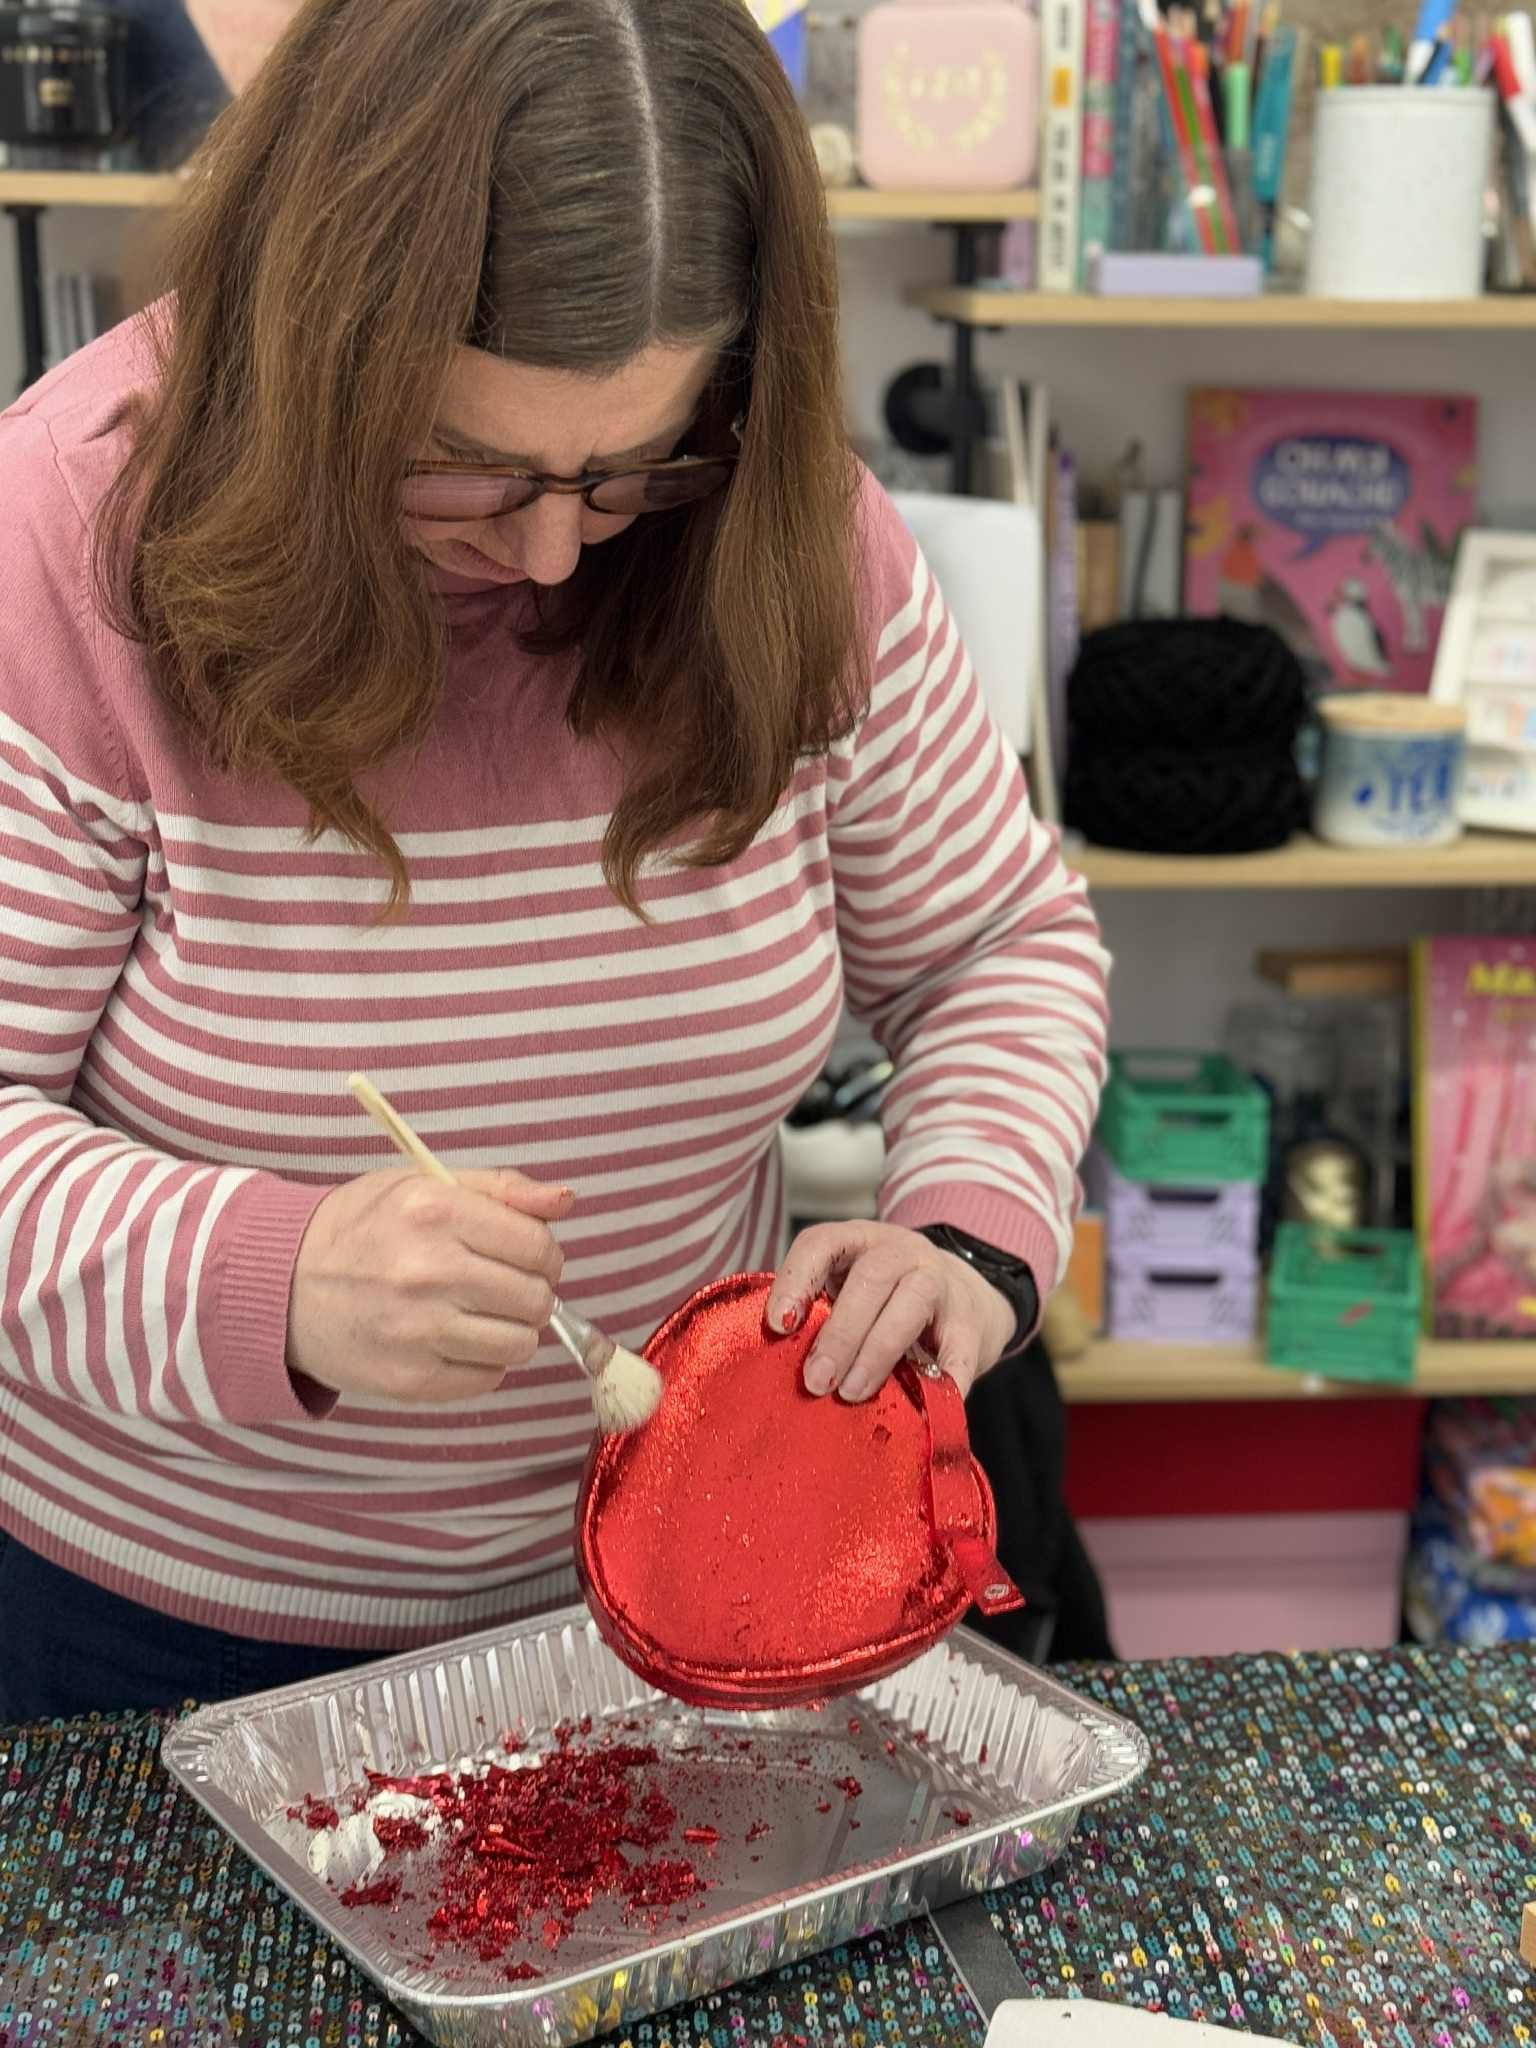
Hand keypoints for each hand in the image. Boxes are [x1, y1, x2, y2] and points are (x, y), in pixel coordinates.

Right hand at [288, 1168, 572, 1404]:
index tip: (528, 1258)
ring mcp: (418, 1330)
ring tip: (477, 1314)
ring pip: (520, 1344)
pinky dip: (482, 1363)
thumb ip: (501, 1189)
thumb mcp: (422, 1185)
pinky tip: (452, 1339)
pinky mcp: (409, 1379)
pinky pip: (487, 1379)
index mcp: (434, 1211)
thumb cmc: (362, 1229)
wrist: (281, 1287)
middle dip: (531, 1293)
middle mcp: (428, 1271)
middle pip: (536, 1298)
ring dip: (511, 1331)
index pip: (538, 1246)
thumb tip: (565, 1200)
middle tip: (500, 1286)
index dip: (544, 1255)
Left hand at [767, 1221, 1014, 1404]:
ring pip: (911, 1303)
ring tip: (852, 1393)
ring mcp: (941, 1282)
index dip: (797, 1280)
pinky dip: (943, 1380)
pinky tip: (924, 1409)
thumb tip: (772, 1359)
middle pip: (870, 1278)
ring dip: (878, 1352)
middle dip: (839, 1333)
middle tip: (816, 1381)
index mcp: (858, 1240)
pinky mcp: (972, 1323)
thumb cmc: (885, 1300)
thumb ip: (817, 1311)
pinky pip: (959, 1351)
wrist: (965, 1297)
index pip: (822, 1242)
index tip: (780, 1325)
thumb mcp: (848, 1288)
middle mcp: (901, 1251)